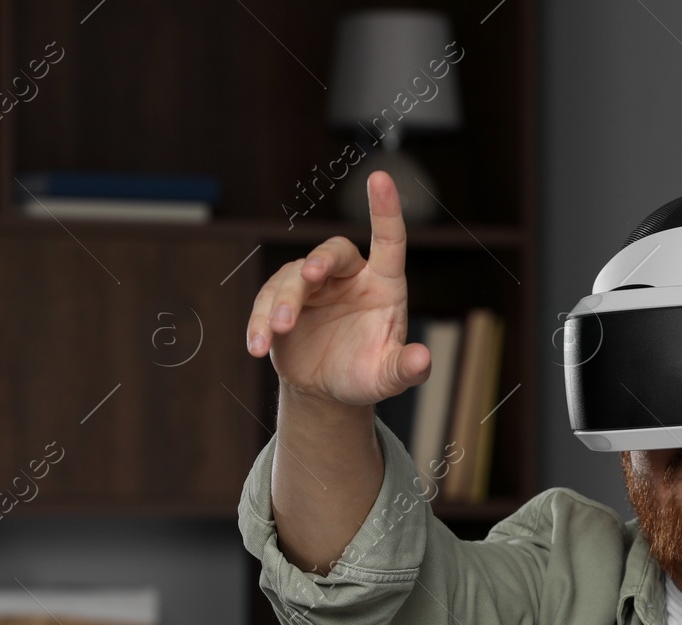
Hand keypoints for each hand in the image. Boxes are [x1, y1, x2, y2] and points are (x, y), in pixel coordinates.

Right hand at [245, 170, 428, 407]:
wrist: (327, 389)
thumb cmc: (365, 374)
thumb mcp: (388, 377)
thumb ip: (406, 368)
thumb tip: (422, 360)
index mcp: (383, 285)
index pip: (388, 242)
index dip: (384, 210)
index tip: (380, 177)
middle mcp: (347, 278)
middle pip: (333, 252)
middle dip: (320, 260)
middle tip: (310, 275)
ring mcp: (312, 287)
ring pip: (293, 278)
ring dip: (283, 301)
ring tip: (278, 330)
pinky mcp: (280, 300)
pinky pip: (267, 302)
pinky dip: (260, 322)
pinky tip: (258, 346)